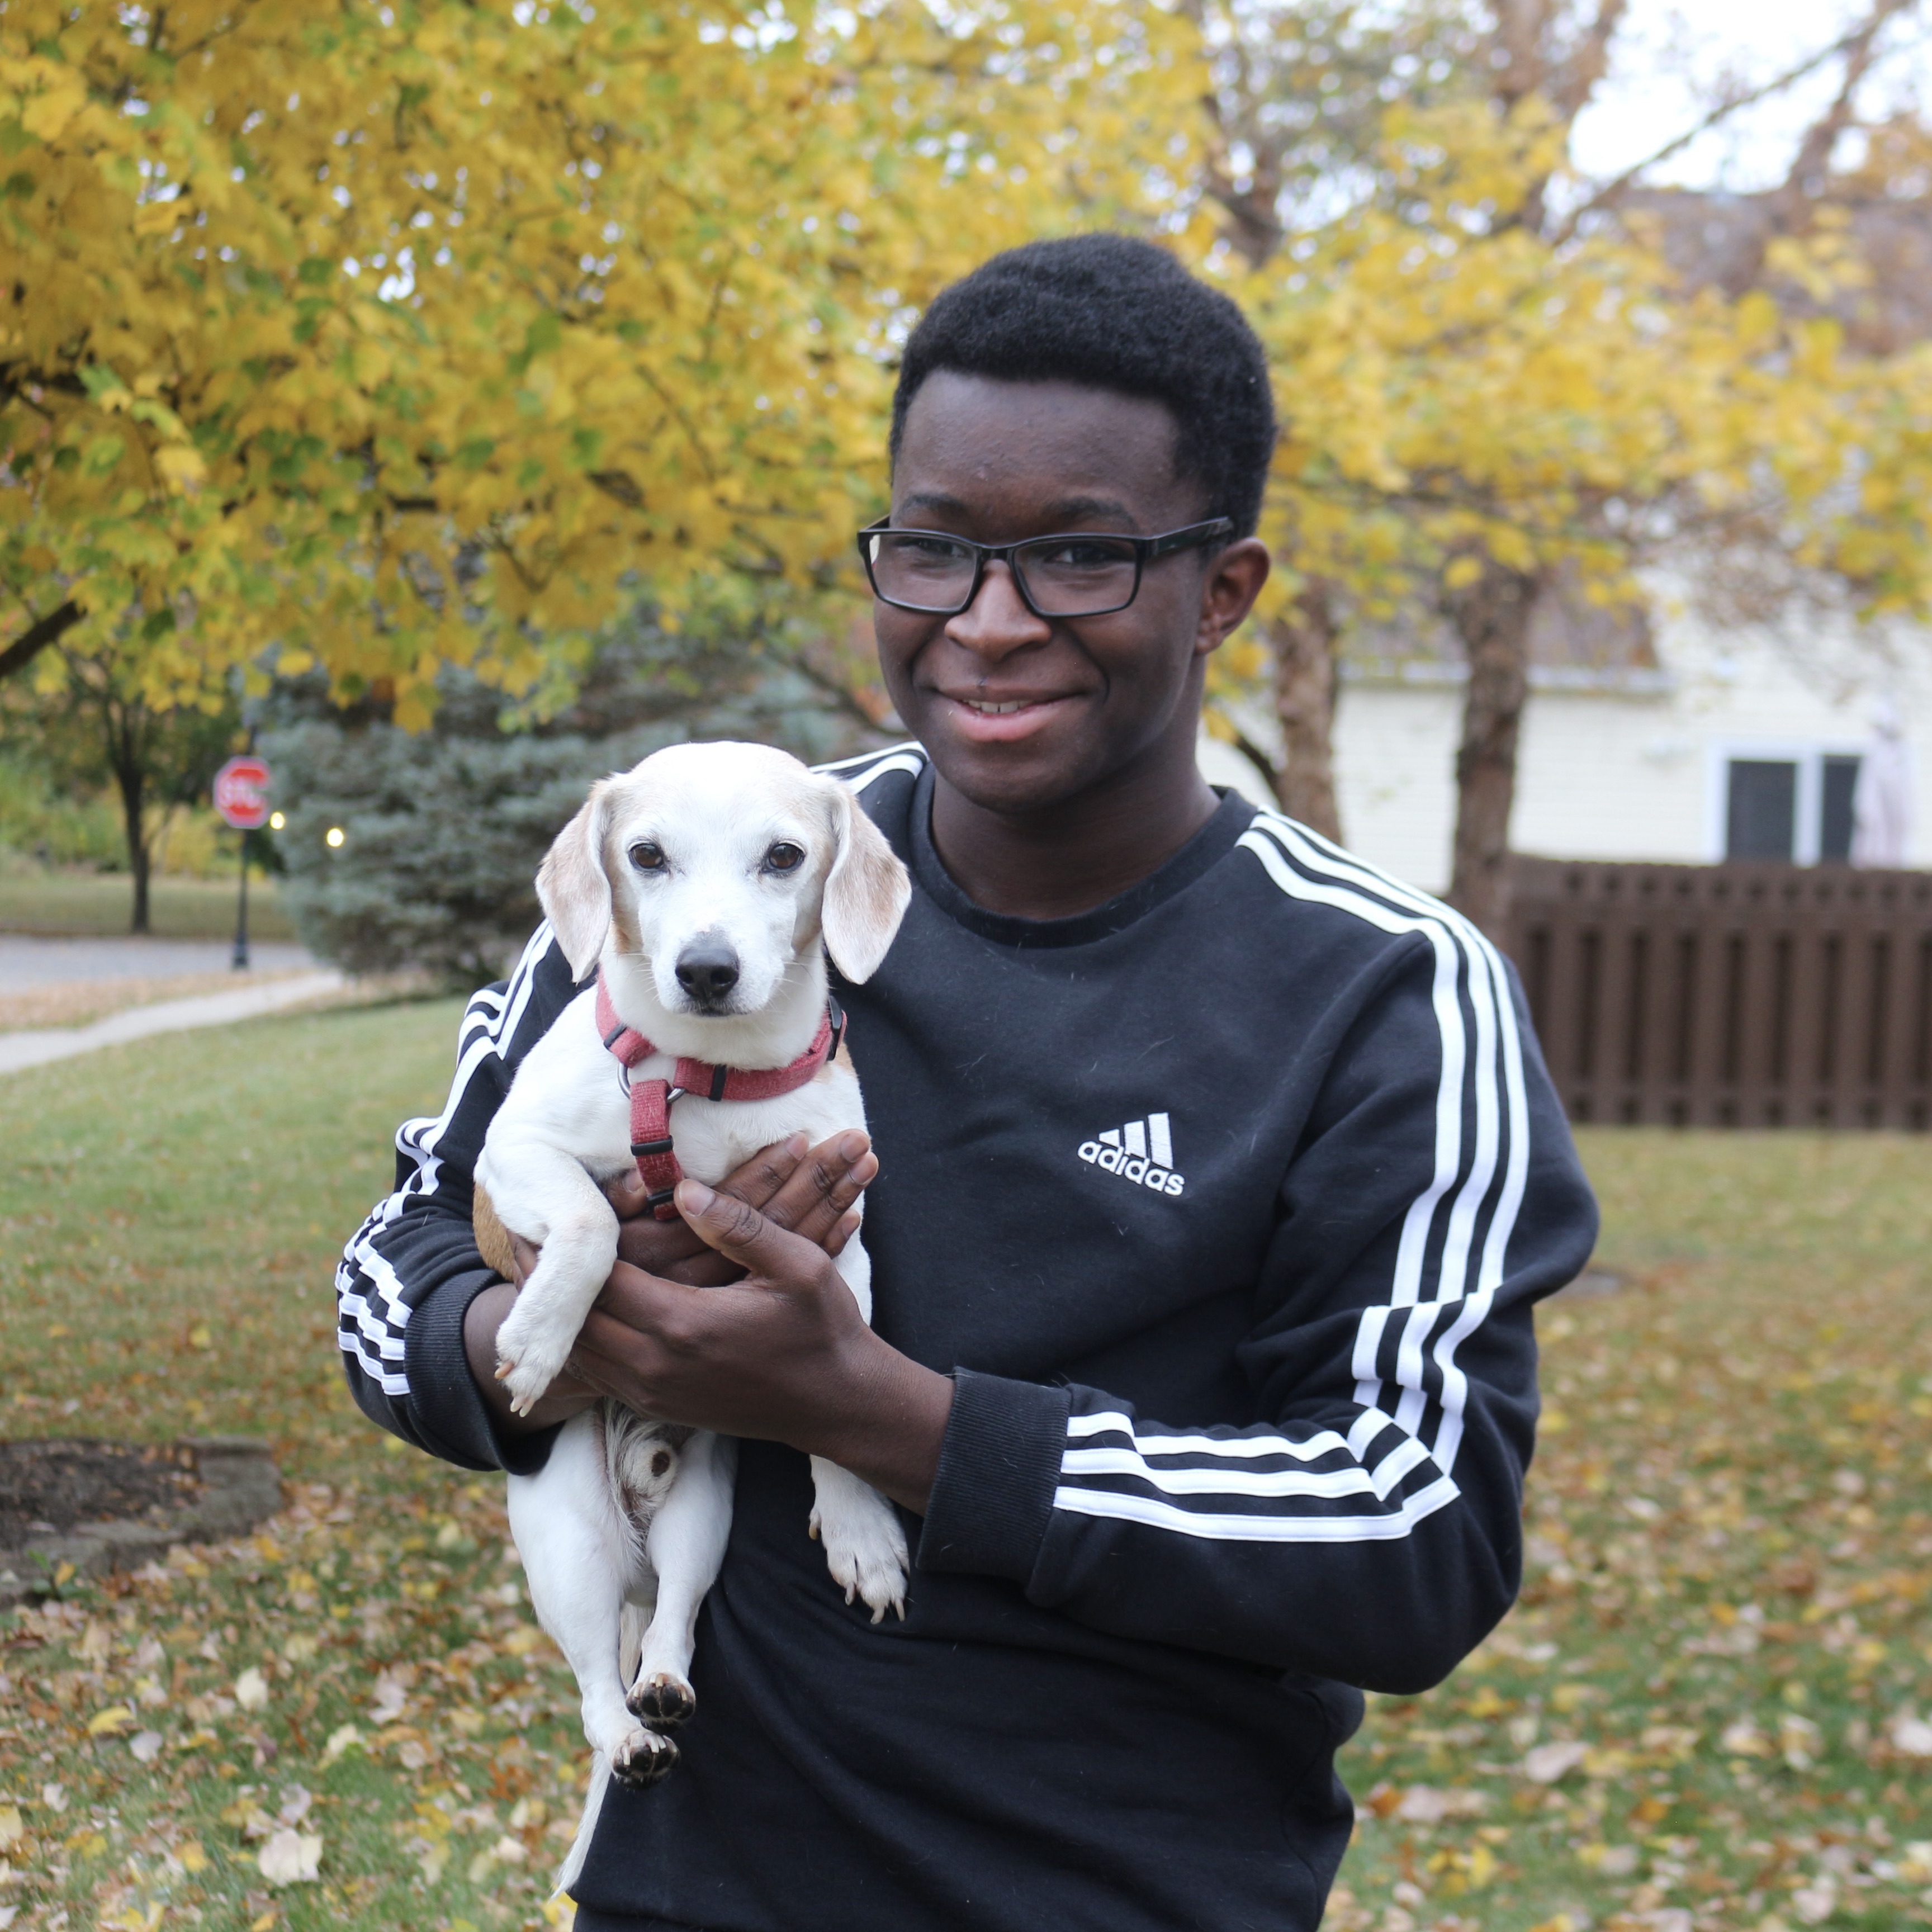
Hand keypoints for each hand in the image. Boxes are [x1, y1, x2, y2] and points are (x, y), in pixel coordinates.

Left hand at [464, 1131, 877, 1433]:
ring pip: (578, 1349)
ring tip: (534, 1267)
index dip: (563, 1249)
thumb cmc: (821, 1328)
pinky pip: (597, 1370)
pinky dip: (576, 1338)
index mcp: (685, 1326)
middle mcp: (656, 1366)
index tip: (536, 1212)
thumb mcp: (798, 1266)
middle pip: (574, 1318)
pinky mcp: (655, 1406)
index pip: (600, 1282)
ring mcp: (653, 1392)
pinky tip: (572, 1308)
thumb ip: (739, 1226)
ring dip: (554, 1311)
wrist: (834, 1403)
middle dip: (543, 1278)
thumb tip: (682, 1190)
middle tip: (516, 1233)